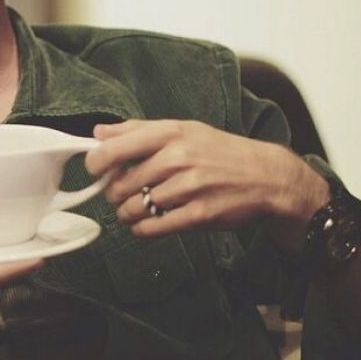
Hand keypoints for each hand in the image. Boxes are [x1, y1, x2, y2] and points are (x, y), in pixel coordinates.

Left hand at [85, 119, 328, 250]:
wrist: (265, 175)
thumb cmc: (218, 150)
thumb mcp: (182, 129)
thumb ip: (138, 129)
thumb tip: (99, 131)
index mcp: (171, 133)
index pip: (117, 147)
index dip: (97, 161)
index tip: (95, 169)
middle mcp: (178, 158)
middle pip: (123, 182)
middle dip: (114, 192)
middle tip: (118, 193)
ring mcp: (189, 188)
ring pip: (136, 207)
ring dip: (126, 213)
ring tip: (130, 211)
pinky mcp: (199, 215)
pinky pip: (155, 228)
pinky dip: (141, 230)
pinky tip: (142, 226)